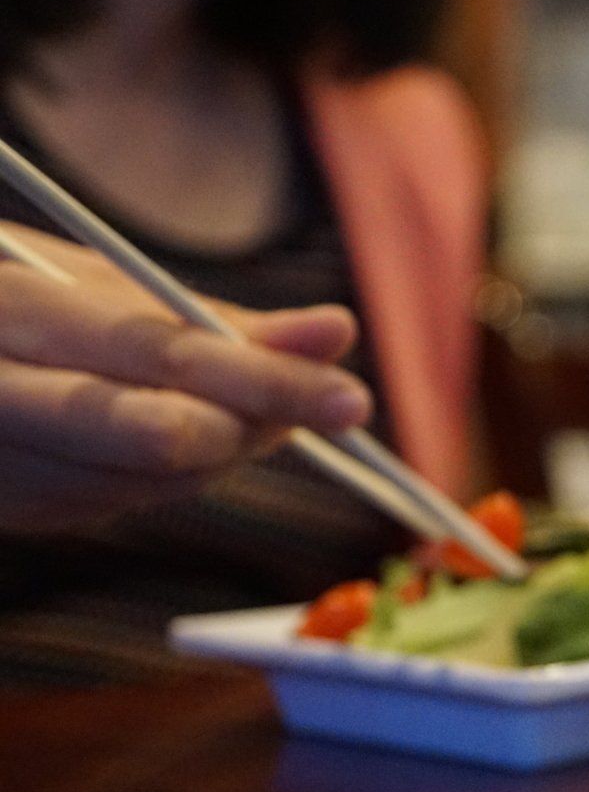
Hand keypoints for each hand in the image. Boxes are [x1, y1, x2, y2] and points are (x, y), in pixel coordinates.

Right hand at [0, 223, 372, 531]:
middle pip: (159, 437)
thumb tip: (337, 333)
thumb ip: (212, 318)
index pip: (162, 356)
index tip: (351, 400)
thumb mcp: (89, 280)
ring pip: (150, 483)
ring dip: (226, 451)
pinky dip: (174, 473)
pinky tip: (203, 439)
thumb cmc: (6, 296)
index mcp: (16, 315)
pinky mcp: (6, 511)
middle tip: (336, 407)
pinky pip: (115, 504)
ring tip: (278, 406)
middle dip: (253, 428)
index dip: (263, 382)